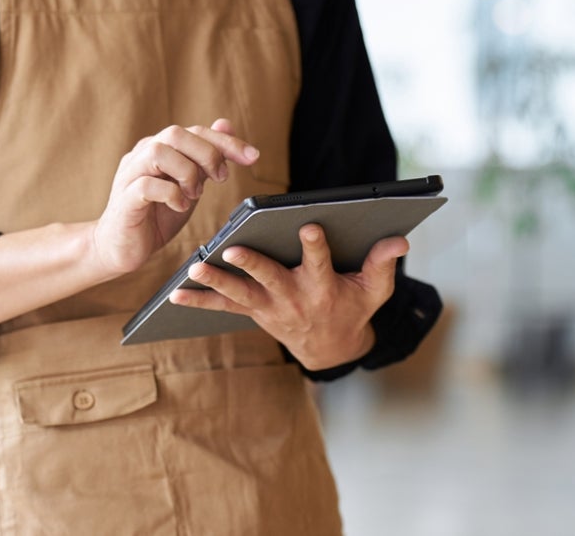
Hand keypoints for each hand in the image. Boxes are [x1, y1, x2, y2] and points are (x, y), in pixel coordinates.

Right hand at [91, 119, 259, 274]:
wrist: (121, 247)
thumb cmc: (155, 216)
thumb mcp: (188, 185)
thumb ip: (204, 158)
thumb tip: (225, 125)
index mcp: (159, 148)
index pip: (195, 131)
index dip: (226, 142)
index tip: (253, 157)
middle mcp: (142, 155)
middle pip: (176, 134)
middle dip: (207, 154)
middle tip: (219, 179)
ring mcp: (130, 176)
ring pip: (159, 153)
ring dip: (187, 173)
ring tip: (194, 194)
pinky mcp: (124, 200)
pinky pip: (146, 186)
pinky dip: (171, 194)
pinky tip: (180, 207)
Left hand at [169, 224, 408, 369]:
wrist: (330, 348)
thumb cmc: (352, 308)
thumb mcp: (374, 290)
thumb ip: (382, 264)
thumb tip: (400, 239)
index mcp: (323, 288)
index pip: (319, 263)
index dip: (315, 246)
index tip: (309, 226)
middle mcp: (292, 298)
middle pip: (269, 278)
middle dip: (251, 263)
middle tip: (232, 249)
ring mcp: (269, 307)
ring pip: (239, 293)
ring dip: (216, 280)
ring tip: (194, 267)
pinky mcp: (253, 312)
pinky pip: (222, 308)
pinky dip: (198, 301)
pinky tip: (174, 294)